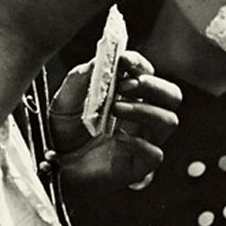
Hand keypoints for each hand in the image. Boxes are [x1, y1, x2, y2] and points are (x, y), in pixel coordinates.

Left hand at [51, 50, 181, 192]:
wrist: (53, 164)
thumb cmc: (62, 132)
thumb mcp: (64, 101)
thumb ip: (79, 80)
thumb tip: (98, 61)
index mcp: (128, 96)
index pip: (147, 73)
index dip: (139, 64)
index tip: (123, 60)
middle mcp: (141, 116)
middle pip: (171, 95)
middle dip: (154, 86)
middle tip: (126, 85)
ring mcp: (142, 141)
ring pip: (168, 121)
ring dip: (145, 110)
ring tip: (115, 109)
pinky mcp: (138, 166)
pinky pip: (155, 154)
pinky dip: (139, 144)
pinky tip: (117, 139)